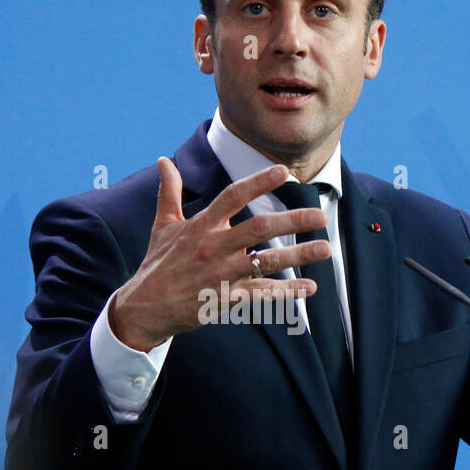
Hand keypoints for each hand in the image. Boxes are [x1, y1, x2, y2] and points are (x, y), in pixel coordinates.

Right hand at [108, 157, 329, 351]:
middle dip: (292, 220)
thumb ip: (169, 192)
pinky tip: (309, 288)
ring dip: (298, 255)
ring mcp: (220, 274)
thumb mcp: (162, 226)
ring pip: (266, 262)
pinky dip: (287, 292)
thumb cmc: (157, 265)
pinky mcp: (225, 299)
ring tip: (325, 249)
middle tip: (320, 215)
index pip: (232, 197)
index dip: (258, 182)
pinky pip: (261, 294)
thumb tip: (163, 161)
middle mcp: (213, 247)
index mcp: (200, 226)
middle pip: (258, 228)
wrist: (145, 308)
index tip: (283, 172)